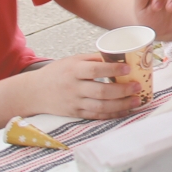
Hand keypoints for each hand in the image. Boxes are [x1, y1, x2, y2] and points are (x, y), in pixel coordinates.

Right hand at [20, 54, 140, 119]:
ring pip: (100, 106)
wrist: (34, 92)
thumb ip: (93, 59)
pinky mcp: (75, 113)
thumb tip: (118, 56)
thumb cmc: (57, 73)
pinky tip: (125, 111)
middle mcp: (74, 87)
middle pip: (100, 91)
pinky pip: (96, 116)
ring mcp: (74, 102)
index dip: (112, 70)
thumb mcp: (72, 61)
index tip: (128, 68)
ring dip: (121, 105)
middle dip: (122, 90)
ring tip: (137, 100)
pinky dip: (112, 114)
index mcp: (73, 70)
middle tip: (137, 87)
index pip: (95, 70)